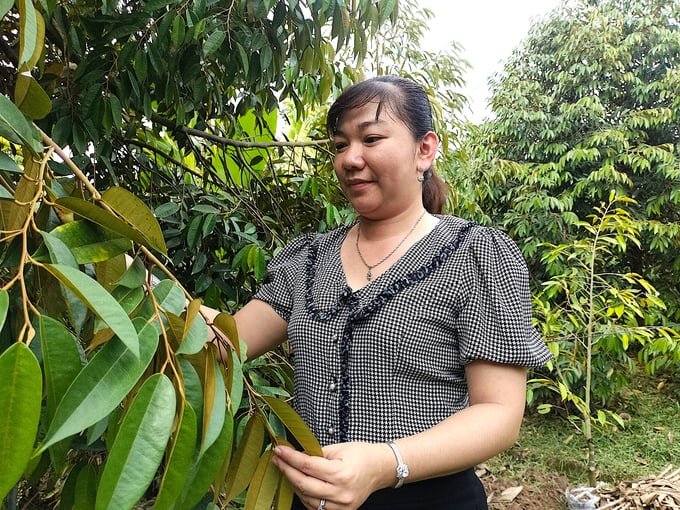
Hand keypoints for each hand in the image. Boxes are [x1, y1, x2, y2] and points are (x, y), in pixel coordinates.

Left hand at [272, 442, 392, 509]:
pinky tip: (300, 483)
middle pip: (304, 484)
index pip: (307, 466)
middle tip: (278, 459)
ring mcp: (341, 506)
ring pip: (307, 498)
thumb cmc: (362, 455)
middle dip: (287, 470)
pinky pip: (315, 507)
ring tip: (287, 470)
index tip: (280, 450)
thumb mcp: (338, 448)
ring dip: (294, 483)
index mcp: (341, 473)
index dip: (290, 457)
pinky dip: (305, 495)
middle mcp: (341, 493)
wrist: (380, 469)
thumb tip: (295, 455)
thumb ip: (315, 453)